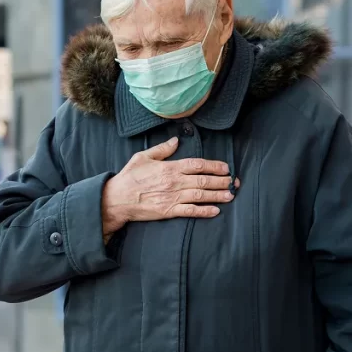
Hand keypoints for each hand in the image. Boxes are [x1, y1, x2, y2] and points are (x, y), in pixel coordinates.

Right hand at [101, 137, 238, 238]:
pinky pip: (191, 211)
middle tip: (234, 182)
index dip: (214, 166)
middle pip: (203, 180)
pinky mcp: (169, 211)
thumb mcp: (143, 157)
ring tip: (230, 195)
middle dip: (221, 181)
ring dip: (218, 195)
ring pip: (201, 195)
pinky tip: (215, 211)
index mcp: (169, 167)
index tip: (225, 167)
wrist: (117, 199)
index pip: (197, 165)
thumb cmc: (129, 177)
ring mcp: (173, 197)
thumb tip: (176, 140)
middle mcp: (174, 182)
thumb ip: (161, 149)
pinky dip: (204, 211)